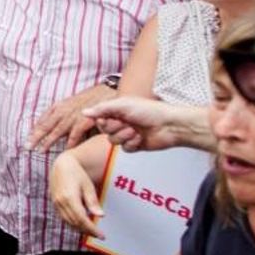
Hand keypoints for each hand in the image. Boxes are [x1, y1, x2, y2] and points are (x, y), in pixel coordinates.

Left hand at [28, 83, 113, 150]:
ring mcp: (74, 115)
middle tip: (27, 147)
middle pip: (46, 125)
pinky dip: (71, 143)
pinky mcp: (85, 119)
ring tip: (41, 150)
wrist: (108, 91)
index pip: (43, 119)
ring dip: (48, 141)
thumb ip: (64, 117)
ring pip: (57, 130)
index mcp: (59, 106)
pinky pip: (76, 134)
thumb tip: (58, 132)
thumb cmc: (91, 98)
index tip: (28, 138)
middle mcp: (64, 110)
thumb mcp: (72, 104)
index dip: (34, 130)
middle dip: (35, 137)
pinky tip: (66, 150)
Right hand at [49, 152, 104, 237]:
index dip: (92, 229)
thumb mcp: (88, 186)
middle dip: (88, 231)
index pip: (82, 220)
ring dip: (80, 229)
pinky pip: (64, 218)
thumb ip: (93, 202)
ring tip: (91, 231)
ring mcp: (56, 203)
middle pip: (75, 223)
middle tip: (99, 235)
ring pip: (68, 222)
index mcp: (70, 198)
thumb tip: (101, 215)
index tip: (102, 235)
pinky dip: (73, 223)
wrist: (61, 165)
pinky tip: (81, 223)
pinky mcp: (55, 203)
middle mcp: (61, 202)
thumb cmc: (77, 174)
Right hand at [84, 97, 211, 152]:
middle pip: (105, 131)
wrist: (170, 125)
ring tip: (135, 131)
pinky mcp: (135, 145)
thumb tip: (84, 112)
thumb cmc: (150, 111)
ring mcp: (127, 134)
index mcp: (117, 111)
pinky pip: (125, 149)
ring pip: (113, 141)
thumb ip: (102, 109)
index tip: (108, 119)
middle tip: (127, 123)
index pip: (99, 119)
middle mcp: (121, 122)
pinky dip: (132, 144)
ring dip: (124, 136)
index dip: (102, 121)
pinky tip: (140, 138)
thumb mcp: (123, 105)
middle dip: (115, 128)